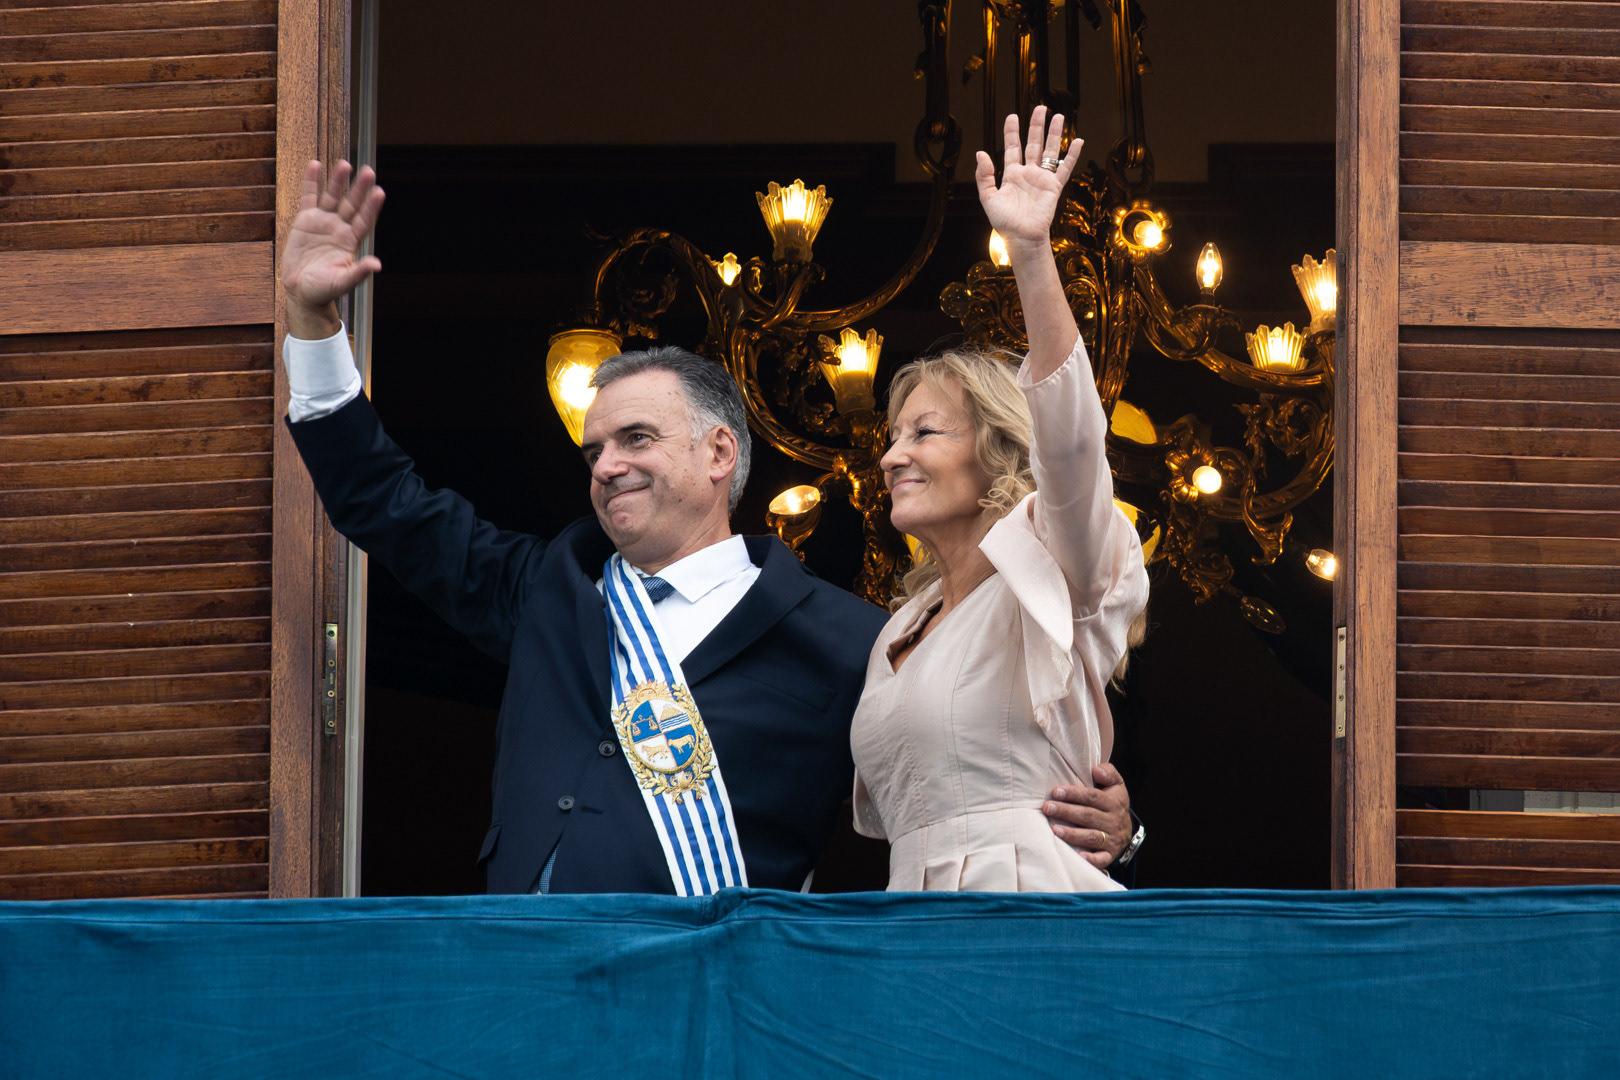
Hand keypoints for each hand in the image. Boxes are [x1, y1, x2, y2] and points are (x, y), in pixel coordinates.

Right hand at [282, 160, 385, 333]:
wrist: (302, 291)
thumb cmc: (325, 289)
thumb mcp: (343, 282)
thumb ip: (359, 272)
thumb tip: (377, 265)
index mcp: (351, 241)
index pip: (365, 220)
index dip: (371, 207)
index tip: (380, 192)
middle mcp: (340, 228)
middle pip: (352, 204)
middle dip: (359, 188)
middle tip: (369, 171)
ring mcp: (323, 222)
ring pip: (333, 197)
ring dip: (338, 181)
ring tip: (345, 164)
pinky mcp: (305, 220)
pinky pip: (309, 197)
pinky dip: (311, 181)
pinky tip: (315, 164)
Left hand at [973, 105, 1082, 249]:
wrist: (1021, 237)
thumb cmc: (1004, 222)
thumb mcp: (988, 197)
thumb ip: (984, 176)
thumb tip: (981, 153)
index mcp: (1012, 174)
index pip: (1013, 147)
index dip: (1012, 132)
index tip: (1012, 116)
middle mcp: (1028, 173)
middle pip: (1033, 143)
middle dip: (1036, 126)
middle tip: (1040, 108)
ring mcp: (1042, 179)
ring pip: (1050, 151)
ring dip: (1054, 134)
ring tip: (1058, 116)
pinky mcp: (1054, 187)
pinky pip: (1065, 168)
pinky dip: (1071, 155)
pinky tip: (1078, 141)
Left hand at [1043, 763, 1132, 868]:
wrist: (1127, 829)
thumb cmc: (1112, 802)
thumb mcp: (1115, 784)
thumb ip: (1108, 772)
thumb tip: (1096, 770)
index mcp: (1113, 802)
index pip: (1092, 796)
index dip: (1074, 794)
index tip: (1056, 792)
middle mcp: (1113, 821)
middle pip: (1088, 815)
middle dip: (1066, 811)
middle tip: (1047, 808)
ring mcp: (1111, 839)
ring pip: (1091, 836)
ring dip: (1072, 834)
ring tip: (1054, 830)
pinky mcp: (1109, 854)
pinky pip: (1101, 858)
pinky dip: (1091, 859)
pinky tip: (1078, 856)